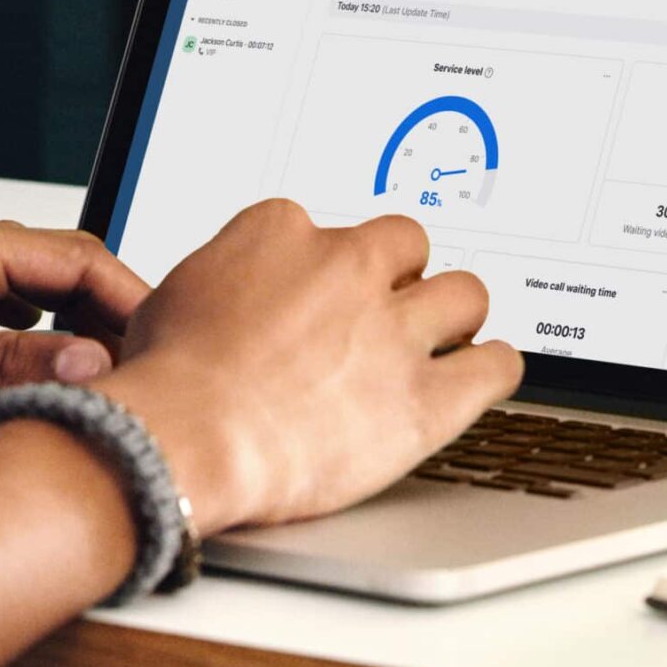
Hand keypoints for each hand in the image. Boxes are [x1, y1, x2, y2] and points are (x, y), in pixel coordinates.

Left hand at [0, 220, 149, 410]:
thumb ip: (0, 360)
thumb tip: (86, 364)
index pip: (78, 257)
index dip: (132, 299)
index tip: (167, 341)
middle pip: (58, 273)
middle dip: (108, 318)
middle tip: (144, 369)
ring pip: (20, 298)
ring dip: (64, 332)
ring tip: (92, 380)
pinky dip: (16, 346)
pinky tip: (13, 382)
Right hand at [95, 201, 521, 531]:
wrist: (185, 437)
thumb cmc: (169, 379)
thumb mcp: (177, 295)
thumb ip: (226, 278)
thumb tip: (234, 292)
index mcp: (284, 232)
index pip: (325, 229)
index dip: (324, 268)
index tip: (319, 295)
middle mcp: (348, 266)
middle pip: (407, 244)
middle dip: (401, 276)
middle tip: (388, 311)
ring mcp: (393, 330)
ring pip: (465, 295)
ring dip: (456, 315)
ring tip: (446, 339)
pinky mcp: (426, 398)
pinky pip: (497, 367)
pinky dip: (496, 369)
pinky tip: (484, 375)